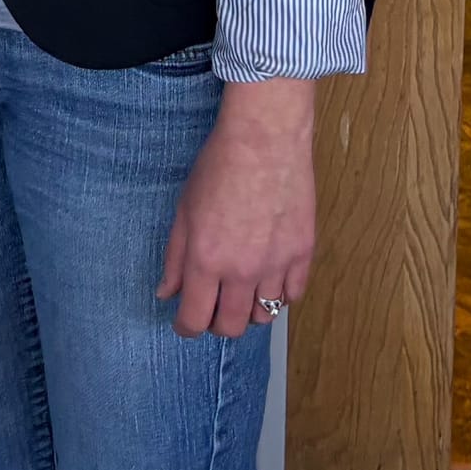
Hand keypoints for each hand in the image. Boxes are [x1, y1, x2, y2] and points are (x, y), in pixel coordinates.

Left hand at [157, 78, 316, 337]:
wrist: (264, 142)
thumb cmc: (216, 169)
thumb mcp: (183, 211)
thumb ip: (175, 258)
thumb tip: (166, 293)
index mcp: (207, 260)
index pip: (196, 318)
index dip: (186, 328)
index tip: (184, 325)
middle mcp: (243, 271)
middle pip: (233, 326)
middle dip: (217, 324)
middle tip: (210, 309)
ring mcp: (278, 265)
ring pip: (265, 316)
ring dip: (249, 311)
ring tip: (239, 293)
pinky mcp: (304, 255)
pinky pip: (292, 295)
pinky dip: (278, 295)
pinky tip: (267, 279)